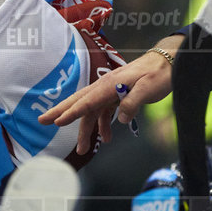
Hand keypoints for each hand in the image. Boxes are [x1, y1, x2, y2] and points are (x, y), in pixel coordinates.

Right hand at [39, 35, 182, 153]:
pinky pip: (104, 111)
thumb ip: (132, 103)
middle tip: (42, 121)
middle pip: (80, 102)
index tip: (57, 122)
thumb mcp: (149, 88)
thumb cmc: (159, 73)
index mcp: (111, 84)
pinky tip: (108, 138)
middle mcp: (106, 86)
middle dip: (61, 113)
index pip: (88, 101)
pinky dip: (103, 125)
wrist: (168, 61)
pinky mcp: (117, 95)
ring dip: (86, 130)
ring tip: (82, 149)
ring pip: (91, 111)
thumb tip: (119, 120)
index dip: (72, 112)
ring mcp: (111, 91)